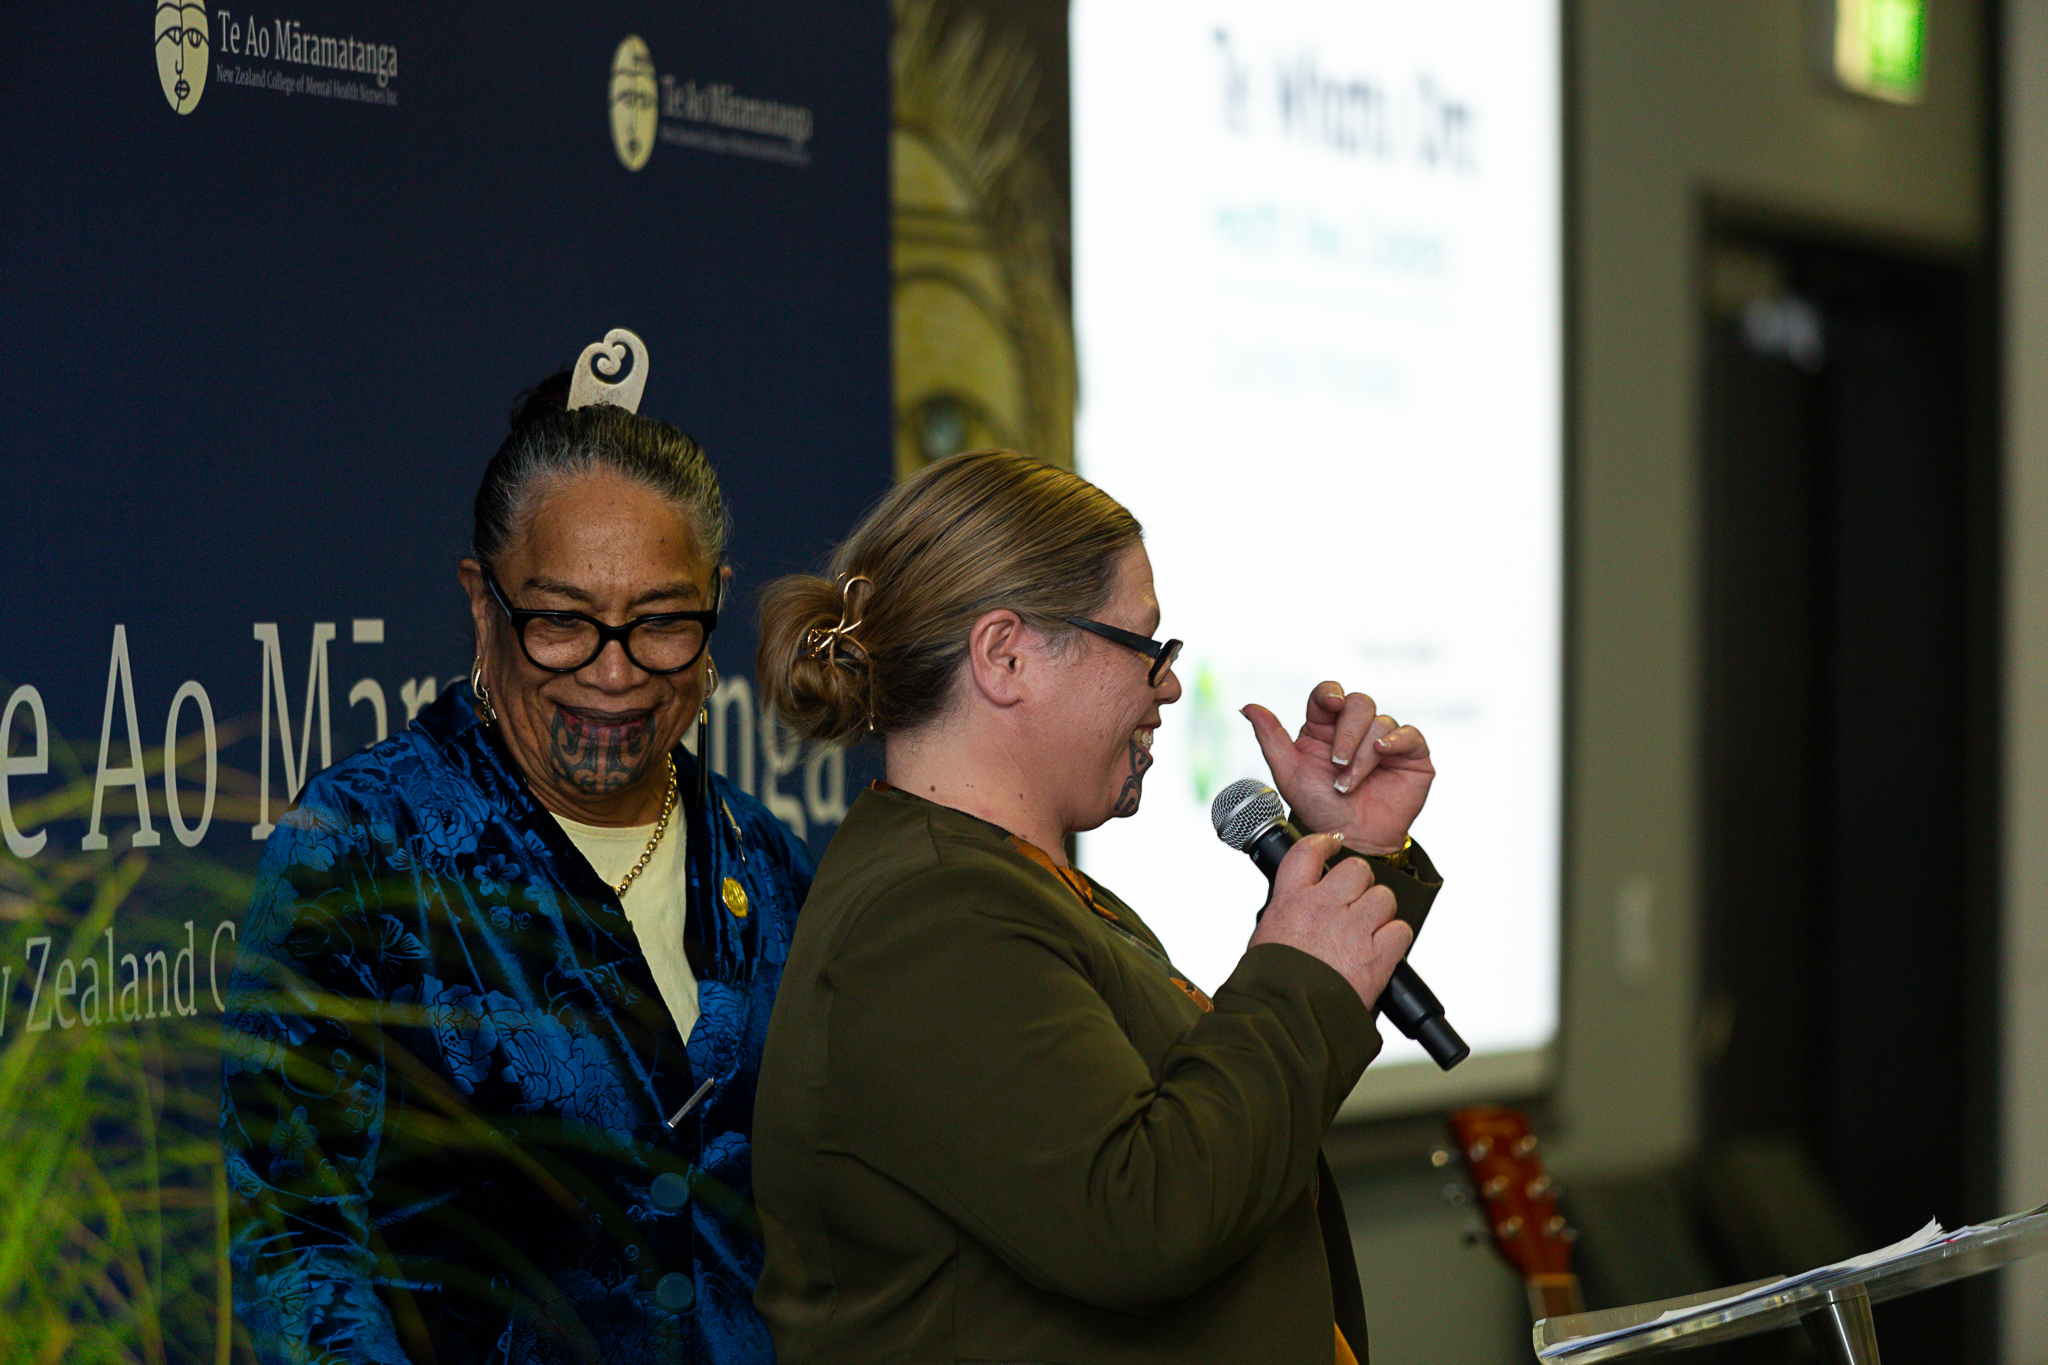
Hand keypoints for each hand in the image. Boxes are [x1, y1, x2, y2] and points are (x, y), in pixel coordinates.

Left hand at [1241, 682, 1432, 854]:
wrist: (1349, 840)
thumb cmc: (1318, 808)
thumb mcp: (1288, 773)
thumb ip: (1270, 738)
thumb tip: (1248, 706)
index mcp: (1325, 727)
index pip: (1329, 694)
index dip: (1330, 694)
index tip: (1330, 704)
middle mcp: (1356, 729)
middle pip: (1359, 703)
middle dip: (1348, 734)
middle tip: (1337, 765)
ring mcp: (1386, 740)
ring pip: (1381, 722)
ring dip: (1363, 755)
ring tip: (1349, 784)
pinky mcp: (1411, 755)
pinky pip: (1410, 734)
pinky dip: (1397, 740)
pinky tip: (1384, 752)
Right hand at [1248, 830, 1414, 1008]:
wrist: (1285, 1017)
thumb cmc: (1271, 983)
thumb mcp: (1268, 934)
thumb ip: (1291, 912)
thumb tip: (1302, 904)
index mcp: (1292, 900)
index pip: (1309, 851)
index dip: (1325, 843)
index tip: (1333, 846)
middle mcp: (1324, 907)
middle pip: (1358, 870)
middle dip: (1361, 884)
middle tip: (1354, 903)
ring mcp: (1353, 929)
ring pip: (1384, 897)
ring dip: (1380, 912)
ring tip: (1366, 931)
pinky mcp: (1377, 955)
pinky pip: (1401, 930)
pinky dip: (1394, 940)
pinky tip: (1380, 951)